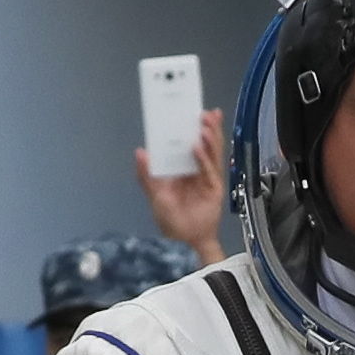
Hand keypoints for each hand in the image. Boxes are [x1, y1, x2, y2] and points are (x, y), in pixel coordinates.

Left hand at [134, 109, 224, 254]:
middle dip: (206, 128)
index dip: (191, 128)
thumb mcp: (155, 195)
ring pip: (211, 154)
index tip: (192, 112)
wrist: (185, 242)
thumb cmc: (171, 220)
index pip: (189, 143)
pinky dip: (204, 158)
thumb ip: (146, 174)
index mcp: (183, 169)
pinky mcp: (214, 188)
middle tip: (205, 113)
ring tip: (205, 124)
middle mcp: (196, 171)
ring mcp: (207, 178)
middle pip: (205, 145)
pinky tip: (197, 148)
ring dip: (209, 138)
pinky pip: (209, 170)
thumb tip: (140, 152)